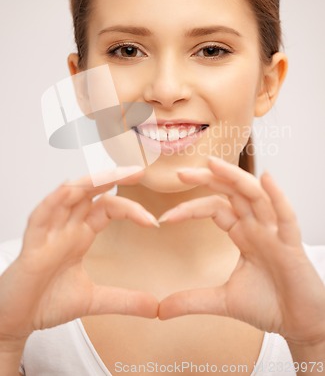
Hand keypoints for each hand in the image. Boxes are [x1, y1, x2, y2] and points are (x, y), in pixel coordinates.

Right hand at [0, 166, 158, 341]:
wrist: (18, 322)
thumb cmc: (47, 302)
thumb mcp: (94, 300)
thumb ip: (124, 300)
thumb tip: (156, 308)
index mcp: (81, 234)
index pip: (108, 208)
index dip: (130, 208)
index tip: (153, 221)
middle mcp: (66, 227)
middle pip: (91, 193)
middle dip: (113, 178)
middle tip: (139, 170)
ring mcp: (49, 233)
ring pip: (67, 196)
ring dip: (89, 183)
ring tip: (112, 175)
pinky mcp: (32, 245)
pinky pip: (41, 216)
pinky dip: (54, 201)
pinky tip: (69, 188)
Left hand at [158, 156, 324, 345]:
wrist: (299, 325)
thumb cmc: (269, 305)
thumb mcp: (223, 301)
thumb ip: (192, 300)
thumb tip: (160, 310)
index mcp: (242, 233)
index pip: (213, 208)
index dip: (189, 208)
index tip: (164, 218)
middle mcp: (257, 226)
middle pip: (232, 192)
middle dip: (208, 179)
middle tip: (180, 172)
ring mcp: (274, 232)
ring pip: (255, 195)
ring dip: (235, 178)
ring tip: (213, 163)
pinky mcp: (291, 245)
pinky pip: (285, 216)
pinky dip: (277, 197)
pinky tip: (266, 179)